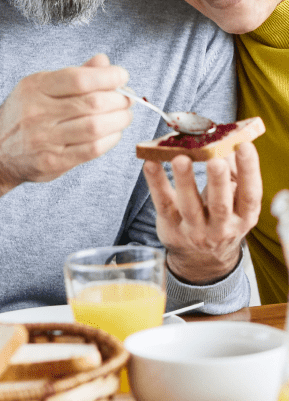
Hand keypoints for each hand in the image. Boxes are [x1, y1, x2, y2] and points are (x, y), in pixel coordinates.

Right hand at [0, 54, 132, 187]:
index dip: (108, 77)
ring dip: (119, 120)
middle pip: (91, 103)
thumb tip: (104, 62)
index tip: (122, 76)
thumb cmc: (25, 114)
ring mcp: (44, 139)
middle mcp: (38, 112)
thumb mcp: (41, 86)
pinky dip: (110, 140)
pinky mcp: (53, 161)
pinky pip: (91, 150)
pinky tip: (114, 133)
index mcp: (36, 87)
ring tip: (125, 115)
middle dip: (118, 100)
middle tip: (127, 99)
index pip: (79, 79)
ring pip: (95, 127)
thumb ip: (75, 75)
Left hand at [143, 143, 261, 283]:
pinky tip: (151, 163)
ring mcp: (195, 231)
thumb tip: (227, 141)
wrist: (201, 259)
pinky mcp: (171, 228)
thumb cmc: (219, 217)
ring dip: (185, 181)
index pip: (250, 195)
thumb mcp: (235, 201)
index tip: (245, 146)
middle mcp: (222, 229)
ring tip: (181, 159)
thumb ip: (233, 174)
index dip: (249, 171)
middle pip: (220, 205)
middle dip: (218, 181)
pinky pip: (163, 204)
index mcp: (243, 218)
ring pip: (190, 206)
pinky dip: (156, 183)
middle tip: (215, 160)